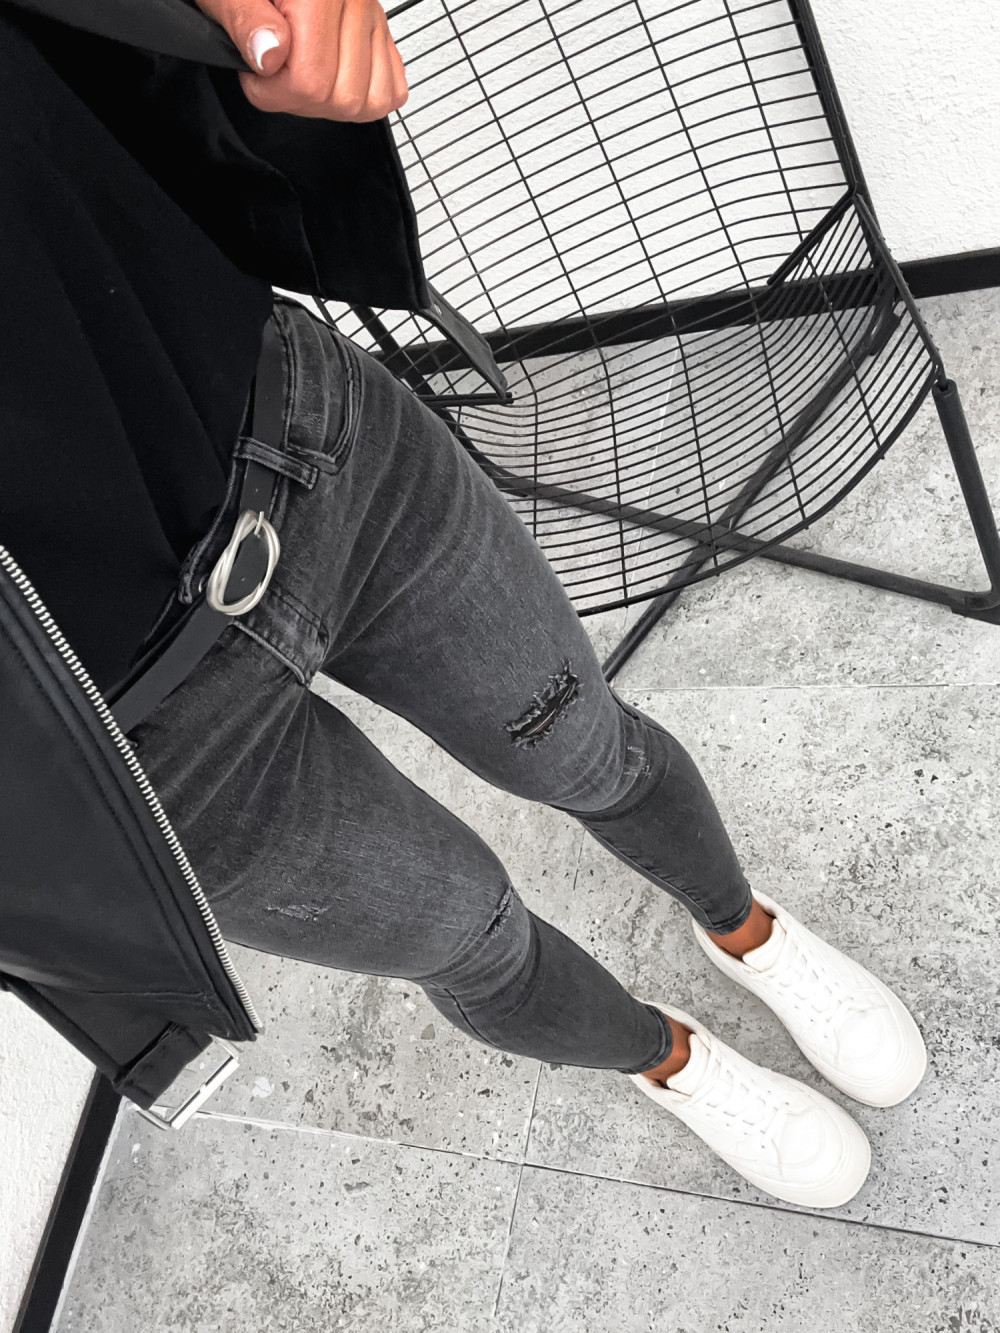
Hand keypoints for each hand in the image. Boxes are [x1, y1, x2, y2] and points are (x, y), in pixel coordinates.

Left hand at [193, 0, 407, 120]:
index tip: (257, 74)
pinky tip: (330, 76)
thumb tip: (269, 55)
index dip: (275, 92)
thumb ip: (245, 21)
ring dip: (329, 101)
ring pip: (370, 100)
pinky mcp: (381, 30)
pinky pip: (392, 89)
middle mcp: (355, 0)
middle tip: (276, 74)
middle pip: (344, 97)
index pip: (312, 80)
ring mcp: (372, 16)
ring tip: (300, 71)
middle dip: (301, 100)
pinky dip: (363, 95)